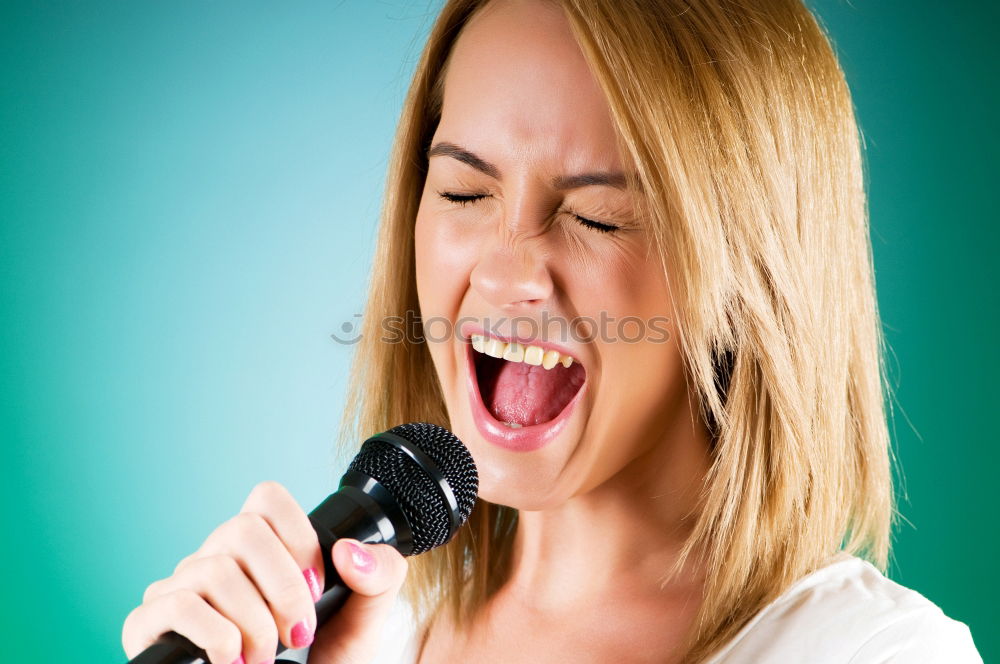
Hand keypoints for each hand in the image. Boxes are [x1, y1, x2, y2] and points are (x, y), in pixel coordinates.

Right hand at [122, 481, 408, 663]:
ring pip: (213, 570)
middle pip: (241, 530)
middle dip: (282, 588)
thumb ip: (379, 578)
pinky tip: (232, 661)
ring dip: (253, 623)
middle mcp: (215, 559)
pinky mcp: (149, 625)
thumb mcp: (362, 624)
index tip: (317, 588)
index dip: (298, 538)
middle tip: (298, 633)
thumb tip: (349, 551)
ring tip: (265, 659)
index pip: (266, 499)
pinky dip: (215, 635)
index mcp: (261, 550)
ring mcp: (179, 589)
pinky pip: (175, 604)